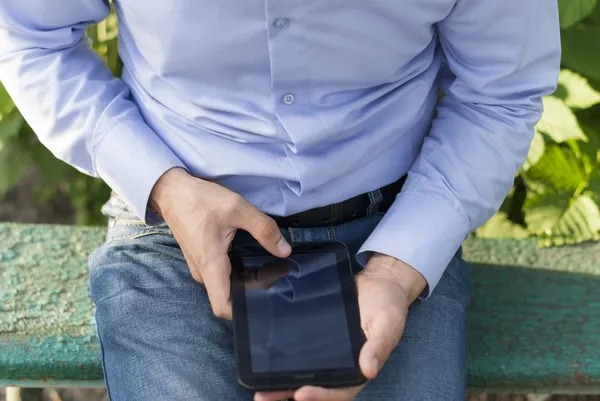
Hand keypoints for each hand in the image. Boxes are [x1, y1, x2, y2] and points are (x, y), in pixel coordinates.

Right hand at [150, 168, 291, 318]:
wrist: (172, 191)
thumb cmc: (200, 200)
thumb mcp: (237, 208)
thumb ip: (263, 229)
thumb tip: (284, 250)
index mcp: (211, 265)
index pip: (223, 307)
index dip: (243, 312)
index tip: (265, 300)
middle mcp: (203, 272)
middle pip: (230, 297)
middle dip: (254, 290)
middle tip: (276, 272)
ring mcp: (201, 267)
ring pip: (227, 285)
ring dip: (247, 279)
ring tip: (269, 264)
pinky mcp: (202, 259)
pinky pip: (222, 274)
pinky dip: (238, 270)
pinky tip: (252, 256)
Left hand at [255, 253, 425, 400]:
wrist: (378, 283)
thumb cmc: (387, 305)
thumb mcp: (387, 323)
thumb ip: (379, 345)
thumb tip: (369, 369)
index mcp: (360, 368)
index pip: (339, 391)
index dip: (321, 395)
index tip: (300, 394)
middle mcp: (343, 365)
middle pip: (316, 387)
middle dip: (289, 394)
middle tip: (264, 397)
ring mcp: (329, 354)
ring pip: (304, 374)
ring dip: (282, 384)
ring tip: (258, 390)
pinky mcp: (317, 339)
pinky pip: (300, 354)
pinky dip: (283, 361)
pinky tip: (265, 362)